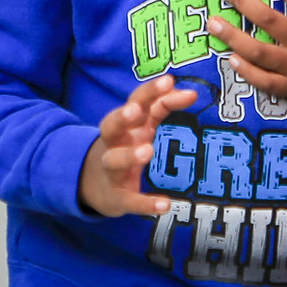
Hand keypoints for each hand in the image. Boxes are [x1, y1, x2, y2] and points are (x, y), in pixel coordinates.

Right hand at [78, 75, 196, 216]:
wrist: (96, 184)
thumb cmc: (127, 145)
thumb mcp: (141, 124)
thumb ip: (163, 106)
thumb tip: (190, 93)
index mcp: (125, 123)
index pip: (135, 101)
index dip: (150, 91)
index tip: (168, 81)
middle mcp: (115, 143)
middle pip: (111, 125)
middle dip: (122, 117)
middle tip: (135, 112)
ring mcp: (113, 170)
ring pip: (114, 161)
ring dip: (129, 155)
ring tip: (147, 151)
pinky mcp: (117, 197)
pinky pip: (130, 201)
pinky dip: (145, 204)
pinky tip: (165, 206)